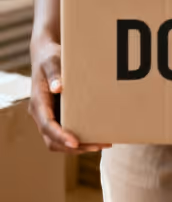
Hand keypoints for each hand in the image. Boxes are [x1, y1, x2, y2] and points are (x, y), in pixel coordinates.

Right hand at [29, 36, 111, 153]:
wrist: (46, 55)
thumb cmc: (49, 57)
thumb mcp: (51, 61)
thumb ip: (54, 73)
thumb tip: (57, 88)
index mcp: (38, 103)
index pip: (47, 126)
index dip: (60, 136)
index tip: (75, 142)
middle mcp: (41, 114)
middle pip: (53, 140)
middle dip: (74, 147)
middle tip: (98, 145)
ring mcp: (49, 117)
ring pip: (60, 141)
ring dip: (79, 146)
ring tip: (103, 143)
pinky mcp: (58, 115)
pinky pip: (66, 132)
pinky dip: (80, 138)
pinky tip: (98, 135)